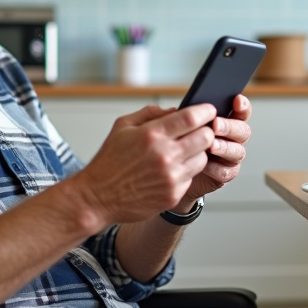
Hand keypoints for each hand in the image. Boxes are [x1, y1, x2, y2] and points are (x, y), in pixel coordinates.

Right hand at [69, 103, 217, 228]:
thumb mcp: (122, 126)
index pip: (191, 117)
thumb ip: (150, 113)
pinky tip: (172, 169)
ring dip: (198, 152)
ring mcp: (171, 177)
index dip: (205, 111)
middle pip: (206, 137)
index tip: (209, 110)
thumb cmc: (109, 161)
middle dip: (206, 131)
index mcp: (151, 134)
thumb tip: (176, 110)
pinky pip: (191, 177)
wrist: (98, 197)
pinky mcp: (173, 194)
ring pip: (203, 158)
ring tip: (184, 151)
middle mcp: (164, 155)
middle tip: (200, 131)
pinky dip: (186, 171)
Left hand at [181, 94, 251, 205]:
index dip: (242, 105)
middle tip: (215, 124)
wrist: (171, 173)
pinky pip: (226, 172)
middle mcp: (232, 137)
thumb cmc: (175, 144)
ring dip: (225, 147)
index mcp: (225, 120)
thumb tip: (174, 110)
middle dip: (229, 126)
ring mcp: (230, 156)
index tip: (237, 100)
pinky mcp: (225, 174)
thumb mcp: (171, 126)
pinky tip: (205, 165)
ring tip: (211, 145)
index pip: (240, 111)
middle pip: (242, 130)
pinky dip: (216, 168)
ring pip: (238, 151)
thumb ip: (174, 117)